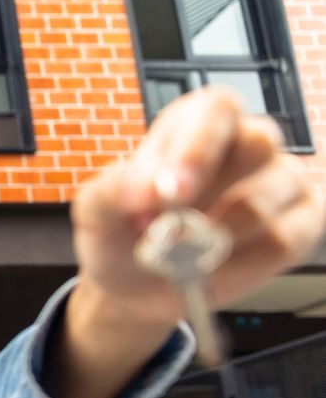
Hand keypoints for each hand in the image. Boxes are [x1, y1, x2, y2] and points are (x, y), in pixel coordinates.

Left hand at [71, 87, 324, 328]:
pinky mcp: (302, 223)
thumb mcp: (95, 213)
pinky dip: (241, 268)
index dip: (198, 147)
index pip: (216, 110)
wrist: (134, 287)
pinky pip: (285, 242)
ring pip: (264, 205)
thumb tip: (147, 188)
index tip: (170, 191)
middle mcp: (247, 143)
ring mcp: (280, 181)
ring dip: (212, 244)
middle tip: (169, 235)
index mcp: (195, 123)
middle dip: (210, 197)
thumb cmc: (119, 235)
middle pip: (259, 143)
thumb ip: (112, 190)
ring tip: (178, 259)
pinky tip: (211, 273)